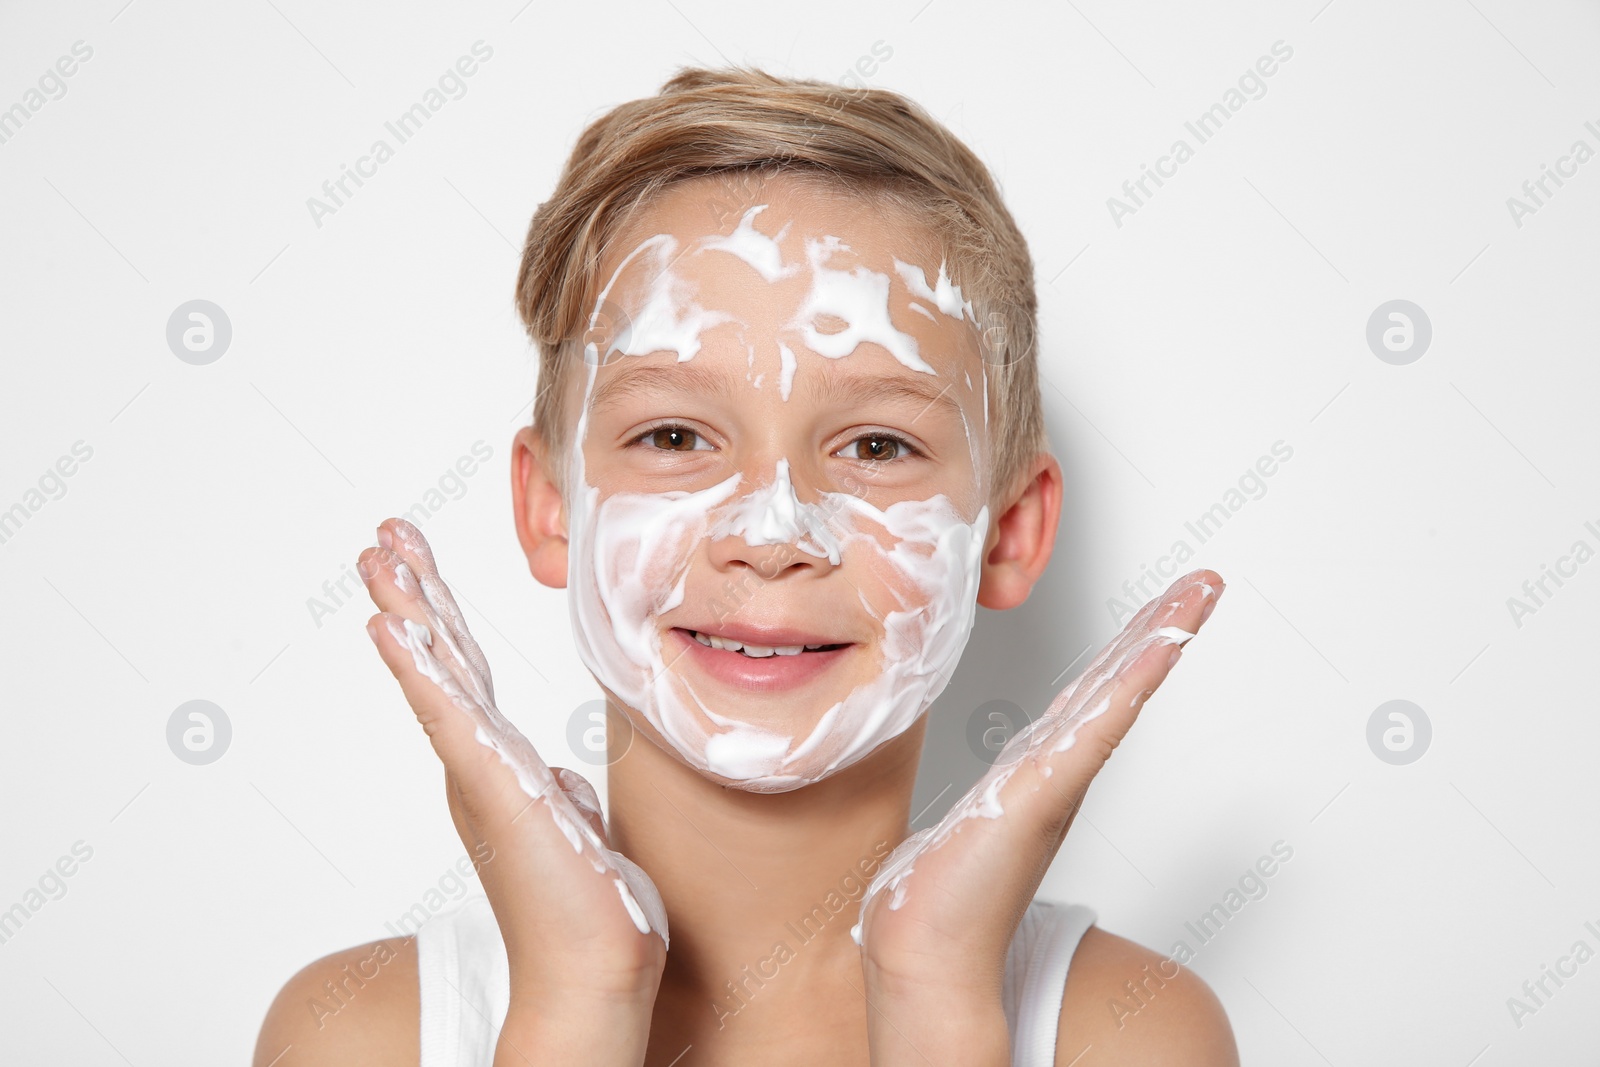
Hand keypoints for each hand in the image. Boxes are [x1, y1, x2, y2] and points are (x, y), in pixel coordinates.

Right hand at [359, 518, 665, 1061]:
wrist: (593, 968)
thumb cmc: (590, 909)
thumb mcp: (575, 830)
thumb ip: (557, 793)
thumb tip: (558, 774)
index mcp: (500, 765)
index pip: (467, 673)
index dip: (442, 617)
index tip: (418, 567)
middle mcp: (480, 761)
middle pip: (443, 658)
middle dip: (415, 591)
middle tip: (384, 534)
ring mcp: (480, 770)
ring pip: (439, 671)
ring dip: (408, 607)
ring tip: (379, 553)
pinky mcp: (491, 783)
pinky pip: (448, 713)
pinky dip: (417, 667)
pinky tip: (390, 626)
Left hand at [853, 569, 1223, 1063]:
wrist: (926, 950)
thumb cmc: (940, 894)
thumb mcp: (974, 820)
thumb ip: (996, 797)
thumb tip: (994, 789)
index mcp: (1044, 770)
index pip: (1096, 693)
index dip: (1132, 647)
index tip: (1166, 604)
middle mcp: (1061, 769)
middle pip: (1121, 683)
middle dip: (1165, 628)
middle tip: (1205, 580)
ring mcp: (1057, 778)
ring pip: (1119, 694)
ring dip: (1161, 639)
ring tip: (1198, 594)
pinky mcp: (1042, 793)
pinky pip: (1095, 726)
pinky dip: (1129, 685)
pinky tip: (1155, 649)